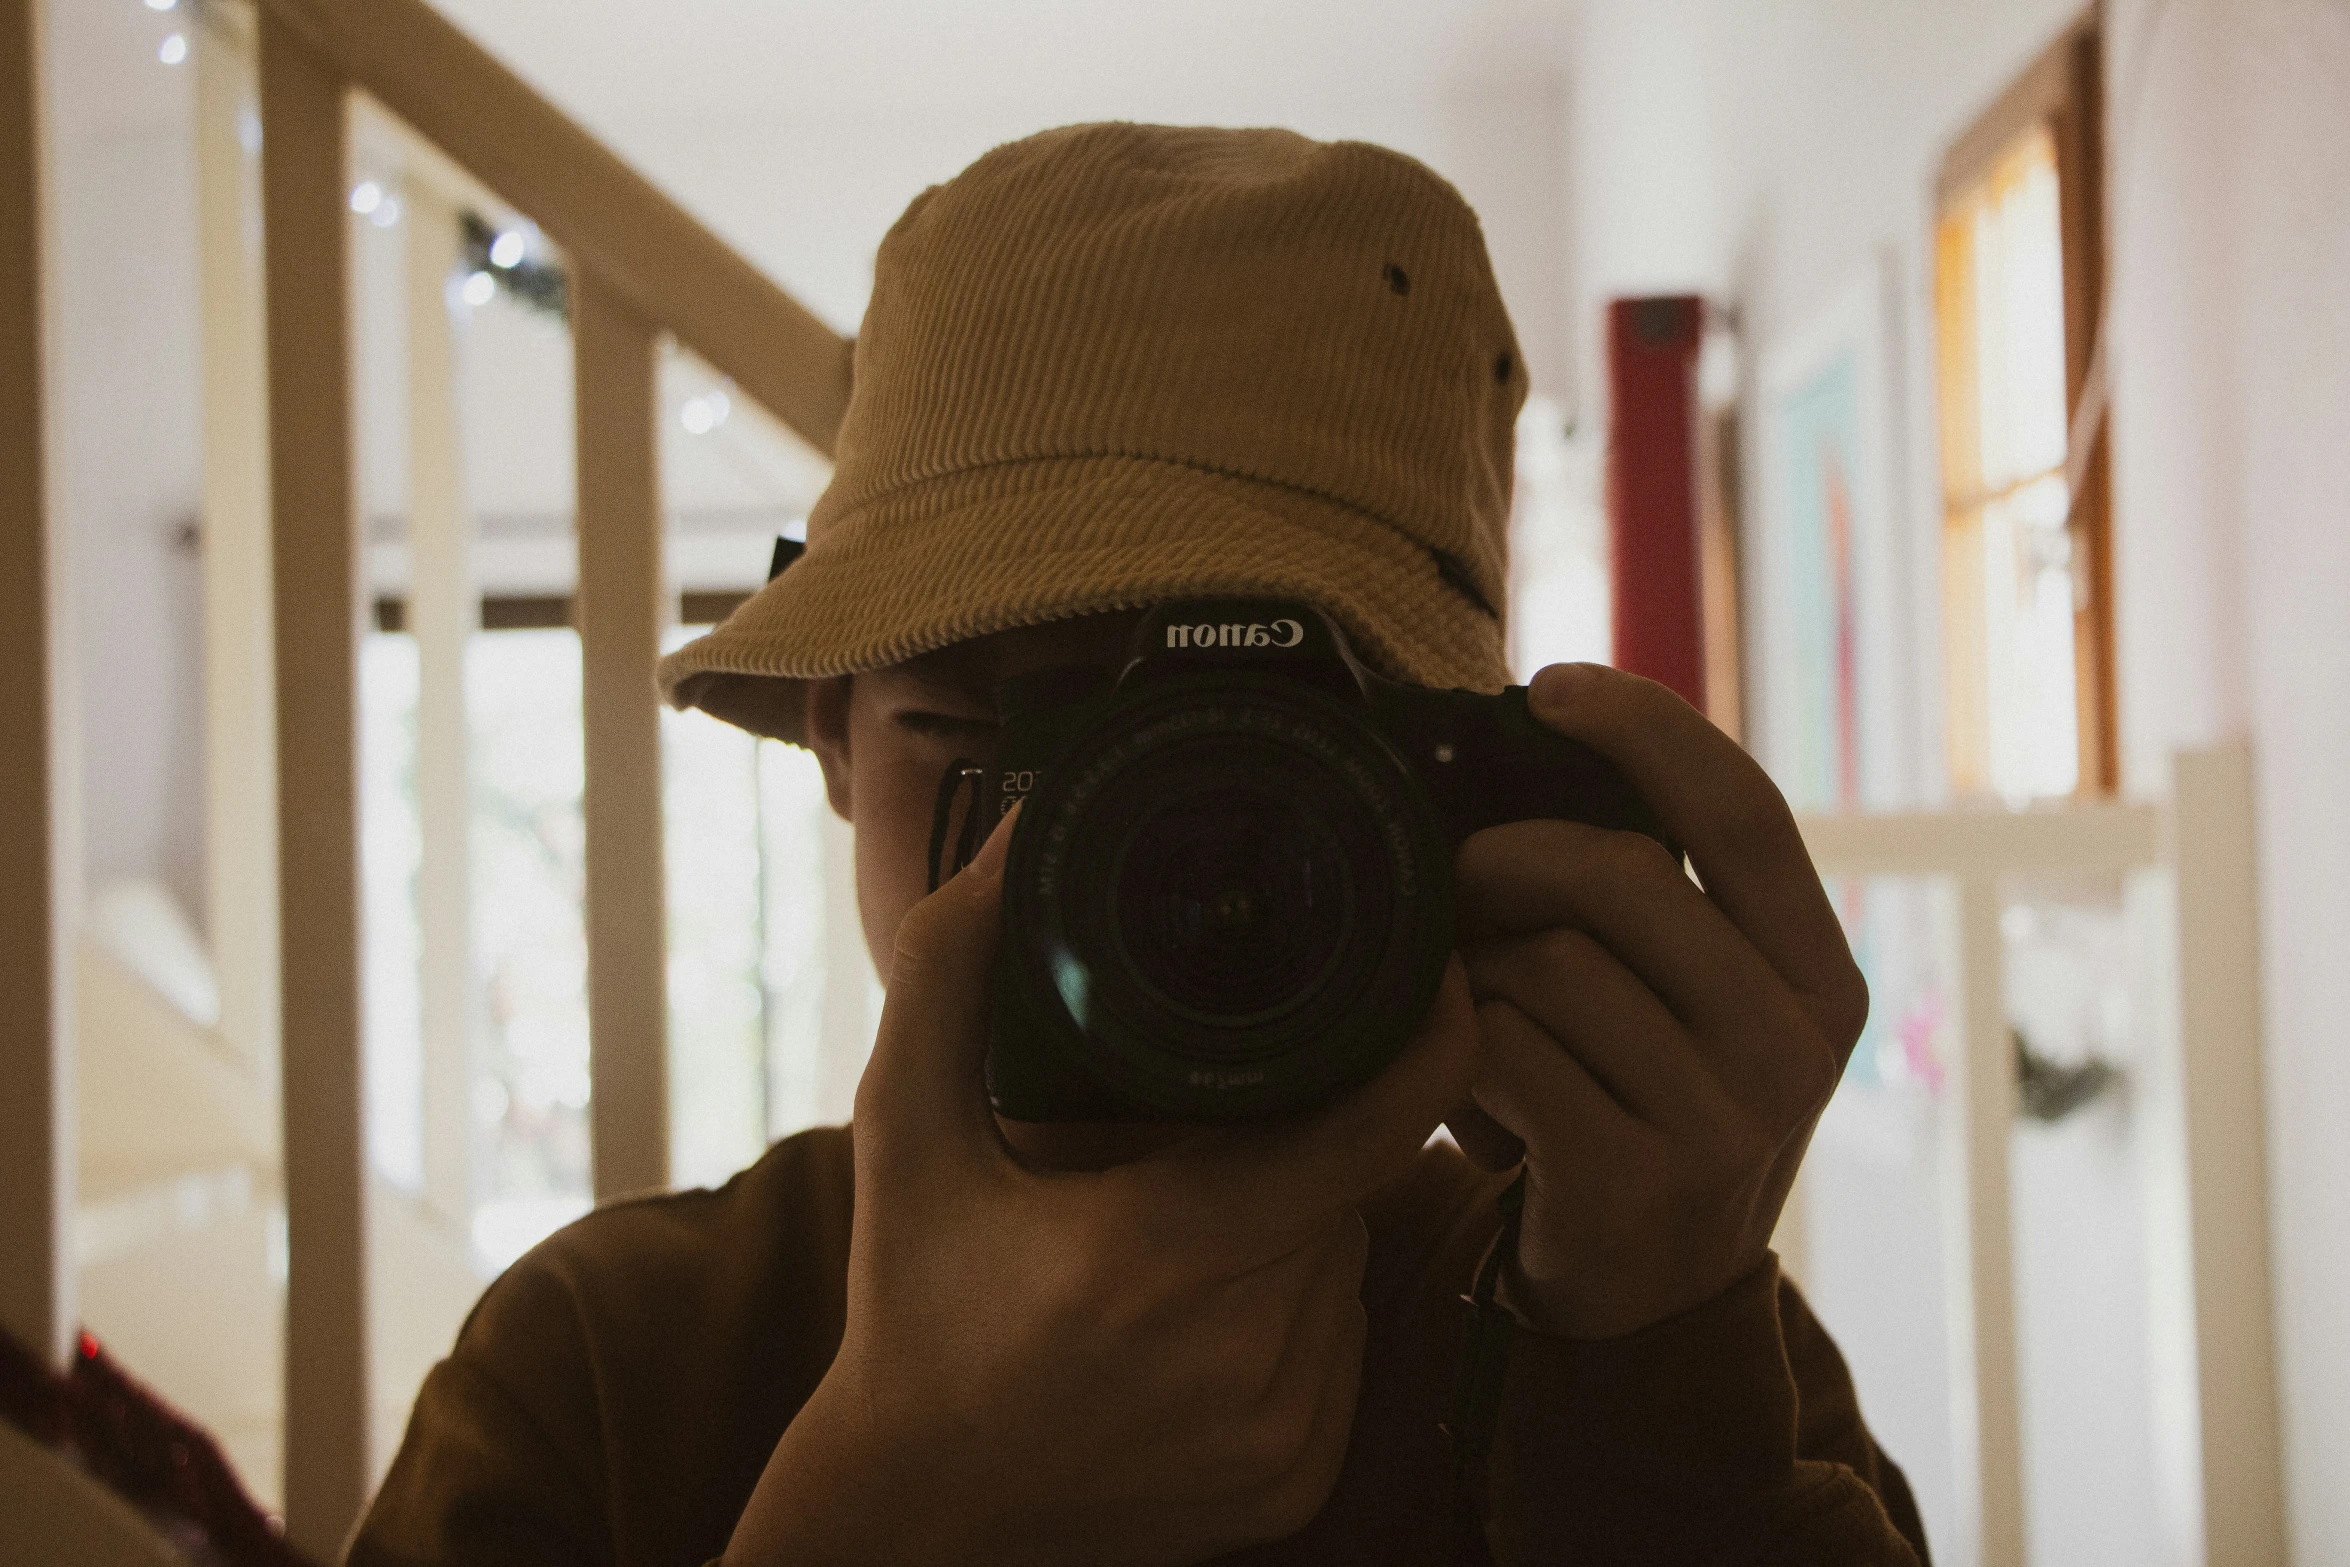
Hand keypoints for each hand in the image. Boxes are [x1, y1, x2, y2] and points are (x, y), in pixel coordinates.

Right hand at [726, 809, 1481, 1566]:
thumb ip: (950, 975)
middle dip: (1295, 1135)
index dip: (1424, 1040)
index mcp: (1161, 1256)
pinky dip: (1298, 1306)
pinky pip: (1347, 1340)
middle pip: (1348, 1181)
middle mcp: (1245, 1353)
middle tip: (1190, 1138)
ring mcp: (1284, 1430)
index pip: (1367, 1129)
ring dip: (1299, 1219)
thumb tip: (1015, 840)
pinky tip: (1201, 1315)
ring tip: (1179, 1230)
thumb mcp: (906, 1137)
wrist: (919, 1522)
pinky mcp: (1301, 1483)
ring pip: (1352, 1257)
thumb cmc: (914, 1315)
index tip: (1432, 971)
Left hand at [1445, 664, 1867, 1340]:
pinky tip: (1462, 1072)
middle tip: (1454, 877)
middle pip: (1614, 877)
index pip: (1740, 807)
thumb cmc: (1644, 1102)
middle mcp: (1793, 1039)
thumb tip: (1523, 746)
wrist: (1644, 1297)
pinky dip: (1456, 1046)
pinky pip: (1502, 1053)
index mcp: (1815, 970)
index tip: (1549, 687)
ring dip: (1473, 967)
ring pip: (1546, 966)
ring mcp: (1724, 1118)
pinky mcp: (1638, 1181)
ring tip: (1467, 996)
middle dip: (1503, 859)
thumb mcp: (1691, 998)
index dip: (1643, 728)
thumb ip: (1652, 893)